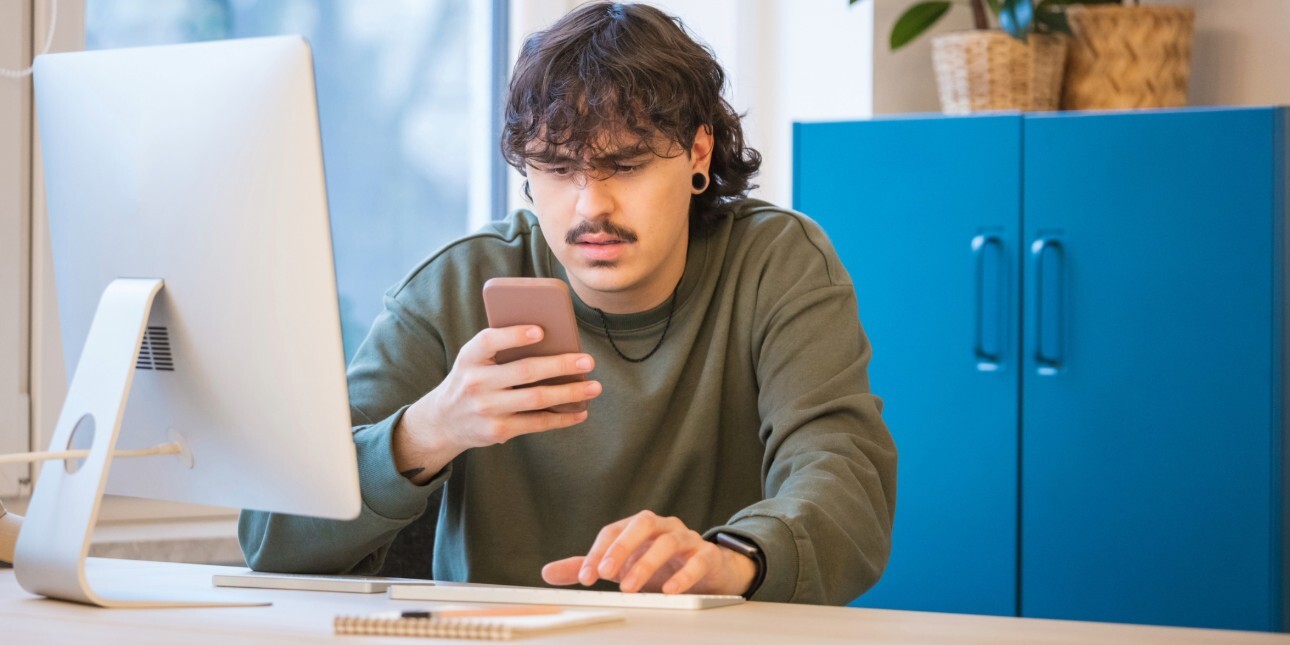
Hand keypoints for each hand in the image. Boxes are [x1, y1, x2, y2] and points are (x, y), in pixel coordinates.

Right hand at [394, 325, 600, 481]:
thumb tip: (553, 342)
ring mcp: (487, 408)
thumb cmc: (470, 380)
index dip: (514, 335)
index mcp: (470, 357)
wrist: (442, 421)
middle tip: (588, 361)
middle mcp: (476, 382)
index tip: (541, 331)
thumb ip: (501, 349)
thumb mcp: (474, 360)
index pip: (489, 341)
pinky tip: (580, 411)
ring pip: (536, 399)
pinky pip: (537, 423)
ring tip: (594, 387)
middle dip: (560, 364)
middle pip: (524, 371)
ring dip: (569, 393)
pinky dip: (562, 418)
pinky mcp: (498, 430)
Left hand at [541, 510, 756, 595]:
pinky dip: (683, 574)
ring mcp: (686, 538)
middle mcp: (662, 527)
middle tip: (606, 573)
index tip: (586, 577)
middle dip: (622, 547)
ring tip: (630, 587)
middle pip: (642, 524)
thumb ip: (588, 567)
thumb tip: (547, 572)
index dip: (598, 552)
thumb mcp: (621, 566)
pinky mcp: (706, 555)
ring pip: (667, 541)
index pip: (613, 531)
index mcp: (638, 527)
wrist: (708, 570)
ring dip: (646, 563)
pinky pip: (697, 559)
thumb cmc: (662, 565)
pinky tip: (670, 590)